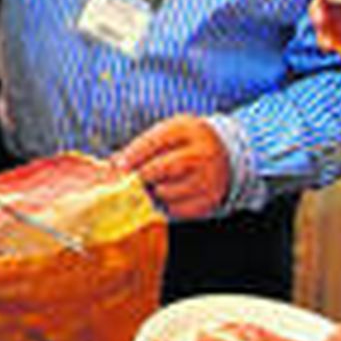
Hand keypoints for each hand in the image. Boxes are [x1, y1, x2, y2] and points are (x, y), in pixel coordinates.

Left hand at [113, 114, 229, 218]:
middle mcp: (201, 153)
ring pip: (166, 192)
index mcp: (187, 130)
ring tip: (154, 185)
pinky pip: (177, 210)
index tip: (119, 165)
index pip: (155, 142)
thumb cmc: (185, 143)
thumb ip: (141, 145)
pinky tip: (169, 196)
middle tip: (132, 179)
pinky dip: (166, 205)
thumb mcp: (168, 132)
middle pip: (162, 168)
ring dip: (153, 192)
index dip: (134, 155)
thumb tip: (114, 163)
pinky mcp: (210, 200)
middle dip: (142, 175)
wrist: (226, 154)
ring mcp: (208, 178)